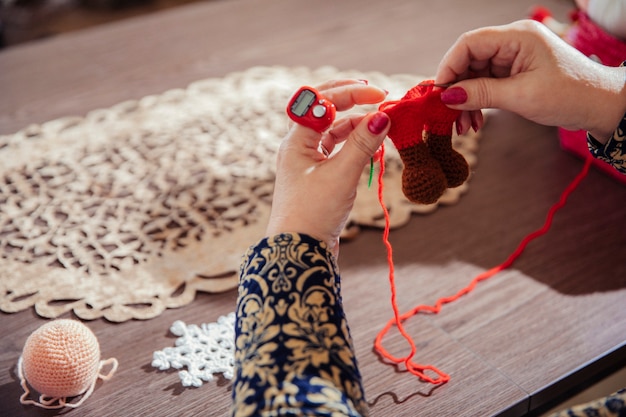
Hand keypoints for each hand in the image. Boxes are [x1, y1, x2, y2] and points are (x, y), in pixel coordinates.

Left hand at [266, 80, 389, 255]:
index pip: (320, 101)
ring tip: (381, 124)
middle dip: (348, 98)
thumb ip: (362, 144)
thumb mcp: (341, 176)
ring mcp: (307, 161)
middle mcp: (298, 146)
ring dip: (355, 124)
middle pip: (322, 109)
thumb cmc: (313, 213)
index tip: (379, 94)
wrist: (299, 252)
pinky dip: (354, 145)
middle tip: (374, 93)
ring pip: (332, 131)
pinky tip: (373, 147)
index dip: (350, 93)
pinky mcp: (317, 176)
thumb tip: (383, 116)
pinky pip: (337, 150)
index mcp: (295, 141)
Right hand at [435, 19, 625, 142]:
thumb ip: (482, 93)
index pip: (469, 43)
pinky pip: (485, 84)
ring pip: (474, 75)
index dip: (448, 67)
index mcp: (517, 37)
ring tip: (464, 126)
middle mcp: (512, 42)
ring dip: (465, 100)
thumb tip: (447, 97)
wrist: (600, 105)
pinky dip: (477, 102)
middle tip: (449, 117)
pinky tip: (475, 120)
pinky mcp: (514, 72)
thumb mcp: (522, 96)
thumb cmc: (570, 95)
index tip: (438, 94)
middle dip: (457, 90)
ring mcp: (512, 57)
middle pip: (468, 60)